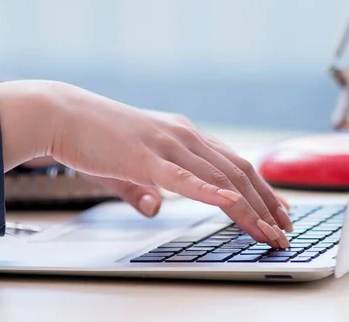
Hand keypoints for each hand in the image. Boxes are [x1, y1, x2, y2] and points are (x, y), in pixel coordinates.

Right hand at [0, 81, 292, 246]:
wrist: (62, 115)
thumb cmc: (93, 139)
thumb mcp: (126, 169)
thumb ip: (144, 188)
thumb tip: (154, 208)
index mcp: (182, 135)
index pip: (233, 164)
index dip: (261, 188)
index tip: (278, 211)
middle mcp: (183, 136)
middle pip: (238, 172)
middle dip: (267, 203)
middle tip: (285, 229)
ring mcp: (167, 145)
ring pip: (221, 179)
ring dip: (251, 208)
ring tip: (271, 233)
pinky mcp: (146, 158)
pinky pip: (186, 179)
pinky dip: (213, 193)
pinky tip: (234, 205)